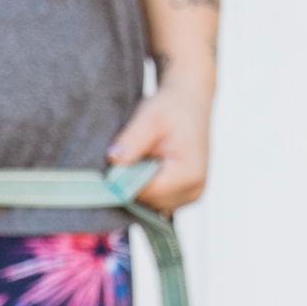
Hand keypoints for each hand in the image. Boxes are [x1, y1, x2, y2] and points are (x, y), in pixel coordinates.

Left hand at [107, 70, 214, 213]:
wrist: (190, 102)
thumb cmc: (171, 106)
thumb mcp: (149, 117)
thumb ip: (132, 140)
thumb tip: (112, 159)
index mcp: (188, 175)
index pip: (145, 192)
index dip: (124, 180)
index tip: (114, 161)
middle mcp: (194, 191)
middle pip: (147, 201)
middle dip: (132, 182)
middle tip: (130, 154)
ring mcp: (191, 196)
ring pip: (150, 204)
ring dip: (139, 185)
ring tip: (143, 157)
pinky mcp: (185, 196)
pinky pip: (157, 201)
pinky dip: (147, 187)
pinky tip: (147, 166)